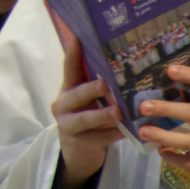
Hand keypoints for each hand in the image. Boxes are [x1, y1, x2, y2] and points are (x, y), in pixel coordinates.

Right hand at [51, 36, 118, 188]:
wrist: (77, 152)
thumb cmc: (89, 118)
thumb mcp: (89, 100)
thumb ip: (98, 86)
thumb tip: (125, 64)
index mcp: (67, 89)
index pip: (69, 69)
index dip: (72, 54)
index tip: (77, 37)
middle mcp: (62, 105)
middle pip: (76, 94)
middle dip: (91, 89)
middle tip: (106, 84)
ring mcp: (67, 125)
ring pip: (84, 119)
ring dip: (102, 115)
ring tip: (118, 112)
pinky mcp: (78, 142)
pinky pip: (98, 138)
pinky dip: (113, 134)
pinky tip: (126, 132)